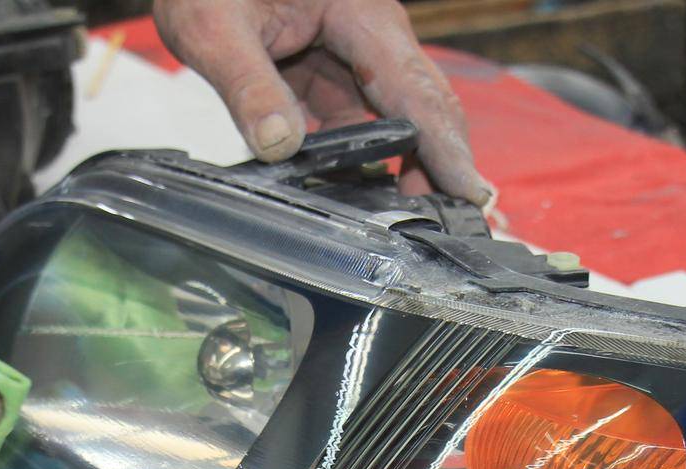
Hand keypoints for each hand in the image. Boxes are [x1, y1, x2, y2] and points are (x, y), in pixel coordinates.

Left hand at [153, 0, 490, 203]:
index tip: (471, 194)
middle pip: (423, 109)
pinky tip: (359, 204)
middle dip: (442, 168)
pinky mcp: (331, 76)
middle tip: (454, 230)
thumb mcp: (214, 27)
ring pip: (394, 124)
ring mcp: (354, 57)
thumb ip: (247, 86)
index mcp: (361, 15)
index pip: (416, 91)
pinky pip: (357, 126)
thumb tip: (280, 145)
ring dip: (403, 173)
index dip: (446, 147)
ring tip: (412, 230)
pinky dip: (360, 164)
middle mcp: (372, 36)